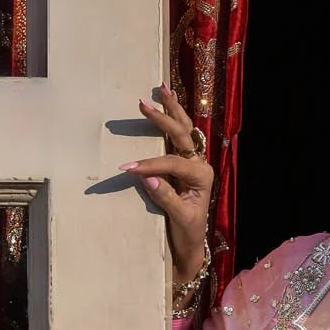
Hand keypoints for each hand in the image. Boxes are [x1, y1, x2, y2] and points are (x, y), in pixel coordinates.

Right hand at [122, 83, 214, 277]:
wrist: (190, 241)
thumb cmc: (186, 232)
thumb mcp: (179, 219)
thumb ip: (166, 197)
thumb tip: (147, 177)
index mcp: (202, 177)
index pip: (173, 163)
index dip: (150, 164)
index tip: (127, 167)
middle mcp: (200, 164)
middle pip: (182, 134)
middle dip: (163, 118)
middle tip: (143, 104)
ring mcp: (193, 161)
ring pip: (184, 128)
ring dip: (172, 108)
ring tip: (162, 88)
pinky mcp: (184, 162)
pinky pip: (179, 135)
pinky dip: (173, 117)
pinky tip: (167, 101)